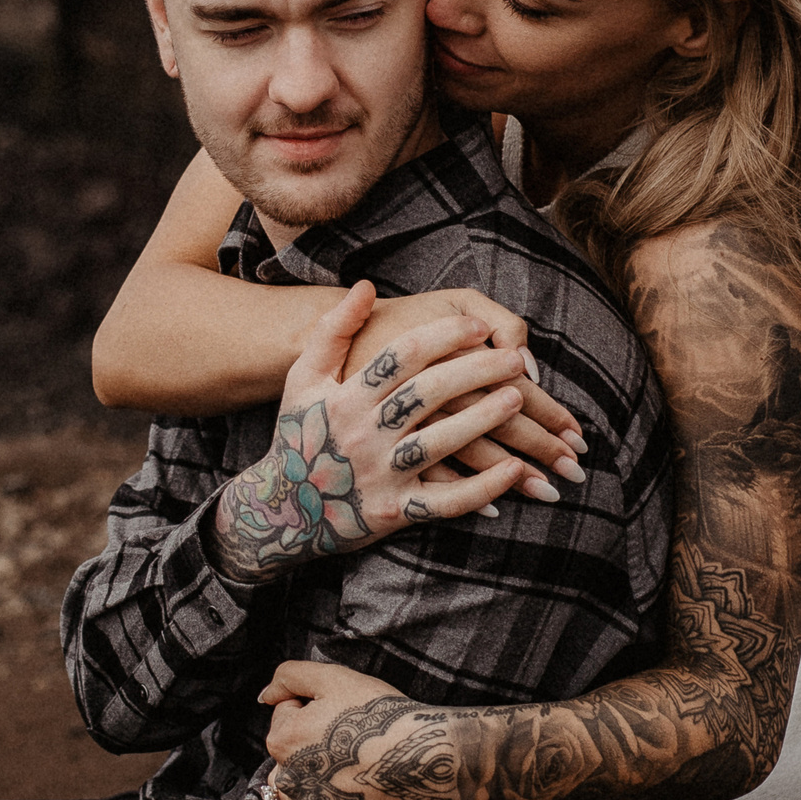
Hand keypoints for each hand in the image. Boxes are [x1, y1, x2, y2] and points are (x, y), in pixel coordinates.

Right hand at [207, 282, 547, 583]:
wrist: (281, 512)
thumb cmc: (298, 436)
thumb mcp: (303, 380)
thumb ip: (333, 331)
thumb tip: (366, 287)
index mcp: (345, 397)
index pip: (403, 355)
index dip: (446, 336)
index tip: (480, 327)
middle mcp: (362, 434)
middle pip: (428, 393)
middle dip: (477, 371)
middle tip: (514, 359)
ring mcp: (380, 475)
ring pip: (441, 442)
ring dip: (484, 420)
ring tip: (519, 398)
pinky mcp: (395, 512)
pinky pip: (446, 501)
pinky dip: (482, 488)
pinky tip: (511, 470)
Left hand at [259, 661, 480, 799]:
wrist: (426, 758)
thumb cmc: (383, 716)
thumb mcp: (335, 678)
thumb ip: (289, 676)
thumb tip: (265, 695)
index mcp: (282, 738)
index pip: (285, 717)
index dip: (310, 709)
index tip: (341, 715)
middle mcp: (287, 777)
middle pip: (285, 754)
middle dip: (306, 745)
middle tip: (347, 745)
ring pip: (288, 788)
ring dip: (305, 779)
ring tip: (343, 771)